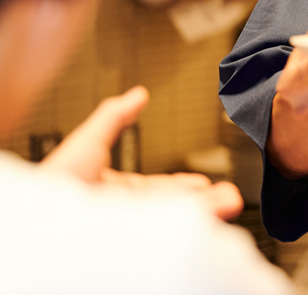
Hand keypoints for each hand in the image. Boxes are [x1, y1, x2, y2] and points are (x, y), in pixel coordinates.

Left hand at [40, 86, 243, 220]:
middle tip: (228, 197)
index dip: (180, 185)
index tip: (204, 183)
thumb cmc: (59, 181)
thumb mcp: (90, 140)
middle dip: (202, 202)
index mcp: (113, 193)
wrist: (46, 217)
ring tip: (229, 206)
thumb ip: (115, 117)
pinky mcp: (135, 245)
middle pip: (171, 208)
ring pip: (174, 223)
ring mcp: (129, 230)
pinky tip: (210, 222)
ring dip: (204, 214)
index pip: (154, 189)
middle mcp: (123, 215)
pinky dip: (191, 230)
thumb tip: (137, 93)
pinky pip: (169, 238)